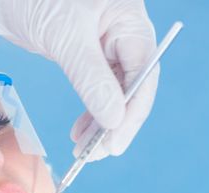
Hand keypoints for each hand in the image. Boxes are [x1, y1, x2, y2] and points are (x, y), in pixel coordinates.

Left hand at [0, 0, 158, 160]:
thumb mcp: (65, 37)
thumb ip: (91, 78)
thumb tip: (114, 119)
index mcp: (129, 22)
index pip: (143, 74)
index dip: (131, 112)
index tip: (114, 142)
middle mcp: (123, 35)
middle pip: (131, 87)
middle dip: (115, 123)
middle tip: (95, 154)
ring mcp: (105, 47)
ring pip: (113, 93)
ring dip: (101, 123)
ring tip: (83, 148)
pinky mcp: (85, 57)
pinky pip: (96, 90)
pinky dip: (89, 112)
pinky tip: (78, 131)